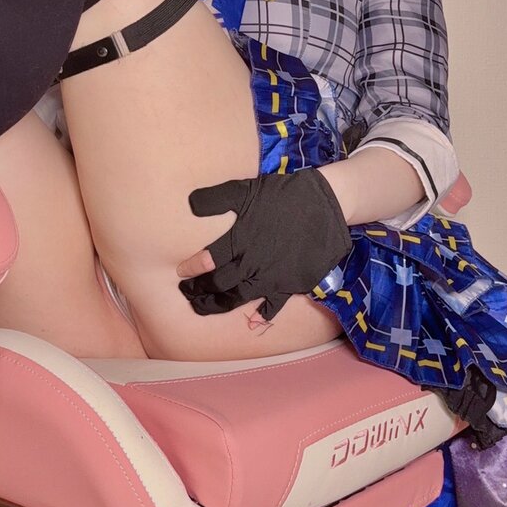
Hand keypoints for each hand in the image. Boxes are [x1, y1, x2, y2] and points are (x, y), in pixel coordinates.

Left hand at [178, 170, 352, 321]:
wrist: (326, 205)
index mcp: (240, 241)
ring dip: (218, 305)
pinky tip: (254, 318)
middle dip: (198, 292)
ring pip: (238, 298)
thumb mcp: (246, 189)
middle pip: (218, 285)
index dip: (191, 269)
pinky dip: (262, 314)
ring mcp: (272, 277)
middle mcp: (252, 263)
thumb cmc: (284, 195)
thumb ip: (216, 199)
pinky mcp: (291, 283)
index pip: (207, 261)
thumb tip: (190, 204)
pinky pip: (273, 305)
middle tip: (187, 295)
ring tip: (204, 307)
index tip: (180, 272)